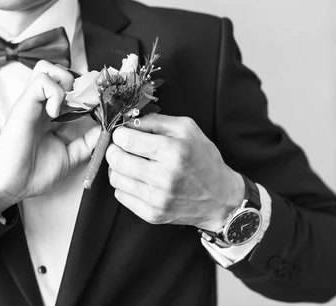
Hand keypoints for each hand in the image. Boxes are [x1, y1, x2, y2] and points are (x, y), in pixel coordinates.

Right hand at [0, 61, 99, 215]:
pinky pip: (41, 81)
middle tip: (84, 103)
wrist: (11, 186)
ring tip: (68, 104)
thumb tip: (103, 130)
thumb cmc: (33, 174)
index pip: (67, 88)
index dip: (85, 92)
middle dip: (76, 81)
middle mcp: (39, 105)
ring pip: (46, 68)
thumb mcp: (69, 157)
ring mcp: (30, 103)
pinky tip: (55, 113)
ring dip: (64, 81)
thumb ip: (85, 143)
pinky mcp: (23, 105)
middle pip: (56, 71)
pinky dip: (54, 92)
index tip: (98, 105)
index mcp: (49, 115)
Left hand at [105, 113, 244, 230]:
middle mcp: (164, 176)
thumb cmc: (204, 160)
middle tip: (122, 148)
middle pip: (116, 159)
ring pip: (115, 178)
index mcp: (174, 151)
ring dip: (118, 168)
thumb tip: (128, 122)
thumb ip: (156, 121)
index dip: (119, 134)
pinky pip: (121, 196)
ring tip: (130, 164)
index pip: (126, 140)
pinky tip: (137, 180)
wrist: (220, 198)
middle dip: (114, 150)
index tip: (122, 134)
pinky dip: (125, 185)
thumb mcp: (187, 129)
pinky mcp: (152, 214)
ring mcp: (157, 199)